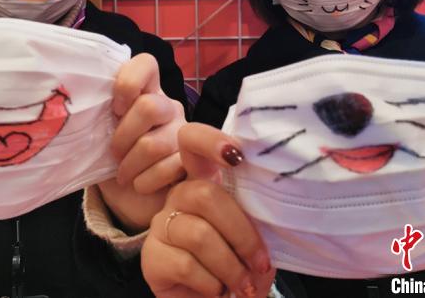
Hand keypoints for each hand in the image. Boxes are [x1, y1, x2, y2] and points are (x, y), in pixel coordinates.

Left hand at [98, 53, 186, 232]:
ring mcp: (185, 134)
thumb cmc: (113, 163)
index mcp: (146, 93)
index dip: (128, 82)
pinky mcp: (195, 163)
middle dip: (123, 136)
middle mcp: (169, 107)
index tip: (114, 109)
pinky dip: (145, 181)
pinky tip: (141, 185)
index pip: (145, 64)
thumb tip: (79, 109)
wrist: (131, 201)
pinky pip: (168, 168)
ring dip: (130, 165)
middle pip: (149, 107)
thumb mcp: (100, 136)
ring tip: (124, 175)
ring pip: (154, 144)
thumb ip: (97, 116)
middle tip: (114, 152)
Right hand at [141, 122, 274, 297]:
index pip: (193, 143)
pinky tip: (216, 290)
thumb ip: (256, 215)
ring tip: (244, 286)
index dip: (209, 141)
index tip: (237, 156)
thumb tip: (274, 196)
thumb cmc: (242, 270)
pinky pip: (185, 264)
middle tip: (260, 265)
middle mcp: (180, 196)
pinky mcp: (151, 256)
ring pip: (199, 234)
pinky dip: (211, 284)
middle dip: (242, 234)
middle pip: (205, 194)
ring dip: (231, 267)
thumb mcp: (256, 240)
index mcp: (206, 183)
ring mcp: (161, 224)